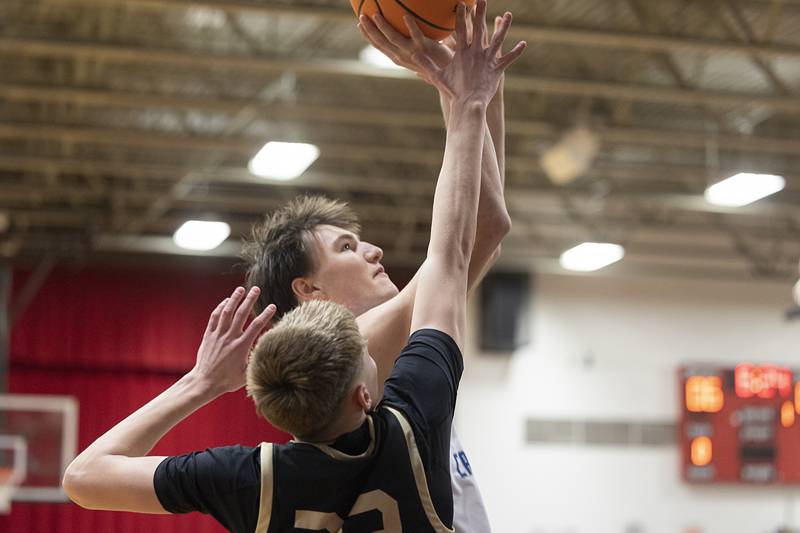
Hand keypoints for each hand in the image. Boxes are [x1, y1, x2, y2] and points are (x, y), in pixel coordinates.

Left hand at [190, 286, 275, 394]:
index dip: (265, 314)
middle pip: (242, 314)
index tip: (272, 306)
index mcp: (242, 346)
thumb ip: (257, 359)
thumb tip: (268, 348)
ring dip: (234, 299)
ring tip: (241, 289)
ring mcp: (218, 335)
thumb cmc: (227, 380)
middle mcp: (230, 337)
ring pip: (227, 312)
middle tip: (256, 289)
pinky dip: (220, 307)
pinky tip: (226, 301)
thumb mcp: (247, 373)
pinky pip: (214, 318)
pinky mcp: (209, 336)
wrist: (205, 382)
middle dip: (250, 299)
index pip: (257, 326)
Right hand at [358, 13, 452, 82]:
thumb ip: (412, 44)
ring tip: (376, 14)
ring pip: (393, 38)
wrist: (451, 72)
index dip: (368, 35)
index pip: (379, 45)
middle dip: (369, 29)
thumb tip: (407, 29)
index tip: (360, 24)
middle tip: (361, 16)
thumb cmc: (435, 62)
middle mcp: (402, 56)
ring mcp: (412, 52)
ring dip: (383, 26)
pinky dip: (410, 25)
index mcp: (398, 58)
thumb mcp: (419, 54)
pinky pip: (416, 34)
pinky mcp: (424, 47)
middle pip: (380, 42)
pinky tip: (405, 15)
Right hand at [409, 0, 525, 104]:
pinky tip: (523, 44)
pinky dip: (516, 52)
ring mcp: (488, 60)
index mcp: (462, 53)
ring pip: (497, 40)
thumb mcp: (437, 76)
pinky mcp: (497, 70)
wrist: (468, 104)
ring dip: (504, 27)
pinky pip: (508, 59)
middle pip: (479, 28)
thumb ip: (426, 64)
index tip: (462, 3)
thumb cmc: (453, 92)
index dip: (461, 15)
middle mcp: (476, 53)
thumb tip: (412, 55)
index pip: (461, 29)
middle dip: (481, 12)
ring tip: (509, 14)